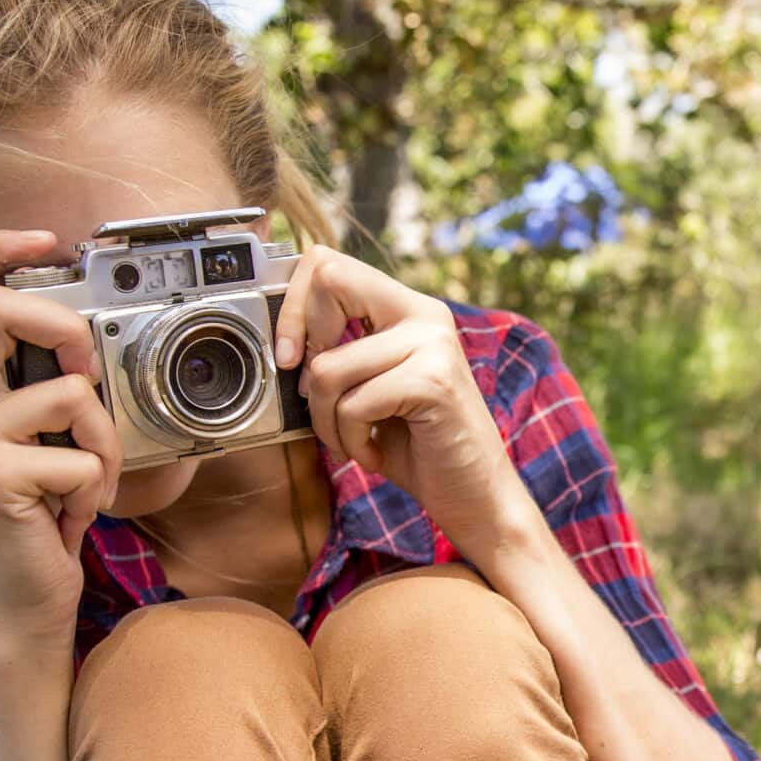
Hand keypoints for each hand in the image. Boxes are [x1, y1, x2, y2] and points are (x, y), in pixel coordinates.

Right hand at [0, 229, 123, 637]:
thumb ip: (48, 388)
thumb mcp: (44, 440)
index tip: (47, 239)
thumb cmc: (42, 516)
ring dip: (103, 444)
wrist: (22, 601)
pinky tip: (70, 515)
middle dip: (67, 328)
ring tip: (85, 481)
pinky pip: (78, 457)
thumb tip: (88, 338)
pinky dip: (94, 489)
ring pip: (68, 393)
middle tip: (89, 377)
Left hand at [271, 246, 535, 562]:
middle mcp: (424, 314)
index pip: (331, 265)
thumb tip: (285, 347)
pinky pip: (353, 404)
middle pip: (330, 279)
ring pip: (328, 366)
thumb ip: (340, 355)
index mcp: (408, 308)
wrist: (475, 495)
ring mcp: (432, 344)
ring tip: (353, 441)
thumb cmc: (418, 447)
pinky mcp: (432, 382)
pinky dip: (351, 440)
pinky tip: (374, 454)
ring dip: (326, 420)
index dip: (295, 305)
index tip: (289, 356)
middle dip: (300, 339)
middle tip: (315, 395)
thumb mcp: (371, 389)